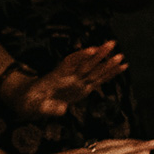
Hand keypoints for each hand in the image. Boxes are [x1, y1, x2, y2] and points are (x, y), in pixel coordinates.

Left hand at [4, 42, 126, 116]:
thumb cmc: (30, 102)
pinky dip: (110, 73)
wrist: (31, 100)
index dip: (80, 57)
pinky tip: (122, 67)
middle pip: (86, 63)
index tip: (91, 50)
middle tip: (111, 44)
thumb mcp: (33, 105)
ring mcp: (77, 81)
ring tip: (121, 56)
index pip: (70, 63)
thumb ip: (46, 107)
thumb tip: (62, 109)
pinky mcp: (83, 88)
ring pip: (94, 70)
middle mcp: (69, 77)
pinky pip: (99, 79)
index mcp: (57, 77)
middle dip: (99, 54)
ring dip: (107, 62)